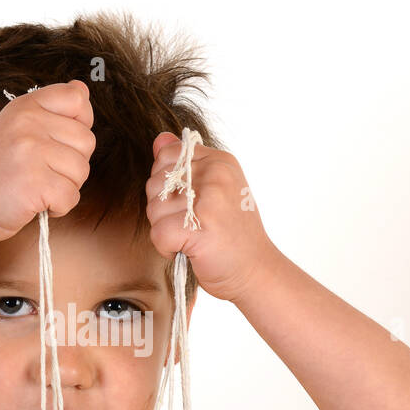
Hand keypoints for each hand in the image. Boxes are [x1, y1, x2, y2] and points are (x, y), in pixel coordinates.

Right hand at [0, 80, 94, 242]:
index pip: (77, 99)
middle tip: (42, 172)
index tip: (59, 142)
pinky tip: (36, 202)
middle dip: (72, 164)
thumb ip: (50, 110)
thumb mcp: (16, 128)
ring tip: (36, 187)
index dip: (81, 124)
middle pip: (87, 141)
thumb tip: (83, 88)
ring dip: (65, 187)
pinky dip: (59, 207)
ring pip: (82, 170)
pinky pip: (71, 196)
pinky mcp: (34, 183)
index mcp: (25, 107)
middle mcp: (27, 123)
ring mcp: (30, 152)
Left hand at [144, 132, 275, 302]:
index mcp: (219, 161)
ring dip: (165, 230)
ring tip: (191, 237)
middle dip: (163, 209)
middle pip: (155, 183)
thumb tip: (159, 138)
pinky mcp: (198, 228)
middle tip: (190, 225)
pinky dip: (167, 248)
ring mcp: (208, 200)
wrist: (256, 271)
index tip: (187, 202)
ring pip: (154, 209)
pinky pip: (158, 233)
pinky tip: (188, 250)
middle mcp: (215, 175)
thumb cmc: (232, 234)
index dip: (166, 183)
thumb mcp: (215, 190)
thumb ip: (186, 164)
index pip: (167, 155)